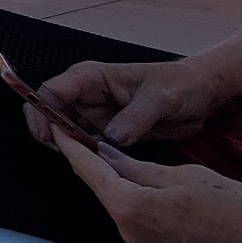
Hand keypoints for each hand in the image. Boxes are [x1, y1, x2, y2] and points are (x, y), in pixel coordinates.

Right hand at [35, 59, 217, 146]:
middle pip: (47, 111)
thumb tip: (112, 138)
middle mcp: (85, 95)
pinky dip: (81, 155)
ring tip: (83, 161)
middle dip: (47, 132)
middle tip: (62, 153)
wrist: (199, 96)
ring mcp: (93, 114)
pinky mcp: (103, 131)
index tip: (48, 136)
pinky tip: (95, 165)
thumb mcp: (161, 98)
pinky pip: (81, 143)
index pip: (51, 91)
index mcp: (92, 77)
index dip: (42, 113)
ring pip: (61, 130)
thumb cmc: (180, 86)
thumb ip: (136, 117)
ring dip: (64, 146)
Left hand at [52, 136, 241, 242]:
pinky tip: (149, 191)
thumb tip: (109, 156)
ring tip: (120, 160)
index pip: (90, 171)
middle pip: (103, 191)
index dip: (72, 147)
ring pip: (121, 208)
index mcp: (133, 207)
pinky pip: (140, 225)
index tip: (59, 129)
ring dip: (118, 185)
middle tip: (88, 138)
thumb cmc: (237, 208)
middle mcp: (131, 233)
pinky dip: (138, 205)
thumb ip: (140, 168)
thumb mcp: (185, 175)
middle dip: (95, 165)